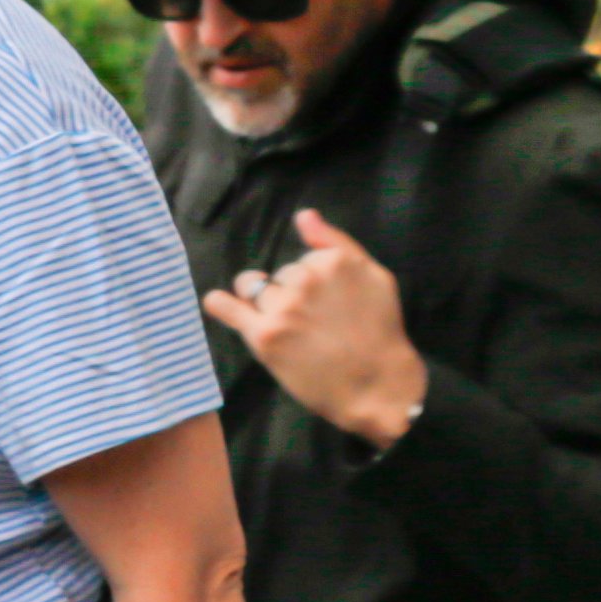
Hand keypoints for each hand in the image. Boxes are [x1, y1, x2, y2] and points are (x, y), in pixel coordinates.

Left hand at [201, 216, 428, 447]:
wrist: (378, 387)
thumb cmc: (380, 332)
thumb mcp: (376, 277)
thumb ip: (337, 243)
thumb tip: (304, 214)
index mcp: (333, 261)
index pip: (303, 260)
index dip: (313, 281)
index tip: (328, 304)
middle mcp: (305, 279)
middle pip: (279, 275)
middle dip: (289, 293)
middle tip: (311, 323)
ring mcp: (283, 307)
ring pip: (251, 286)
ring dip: (261, 301)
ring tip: (283, 325)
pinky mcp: (264, 335)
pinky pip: (225, 306)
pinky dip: (220, 304)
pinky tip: (221, 304)